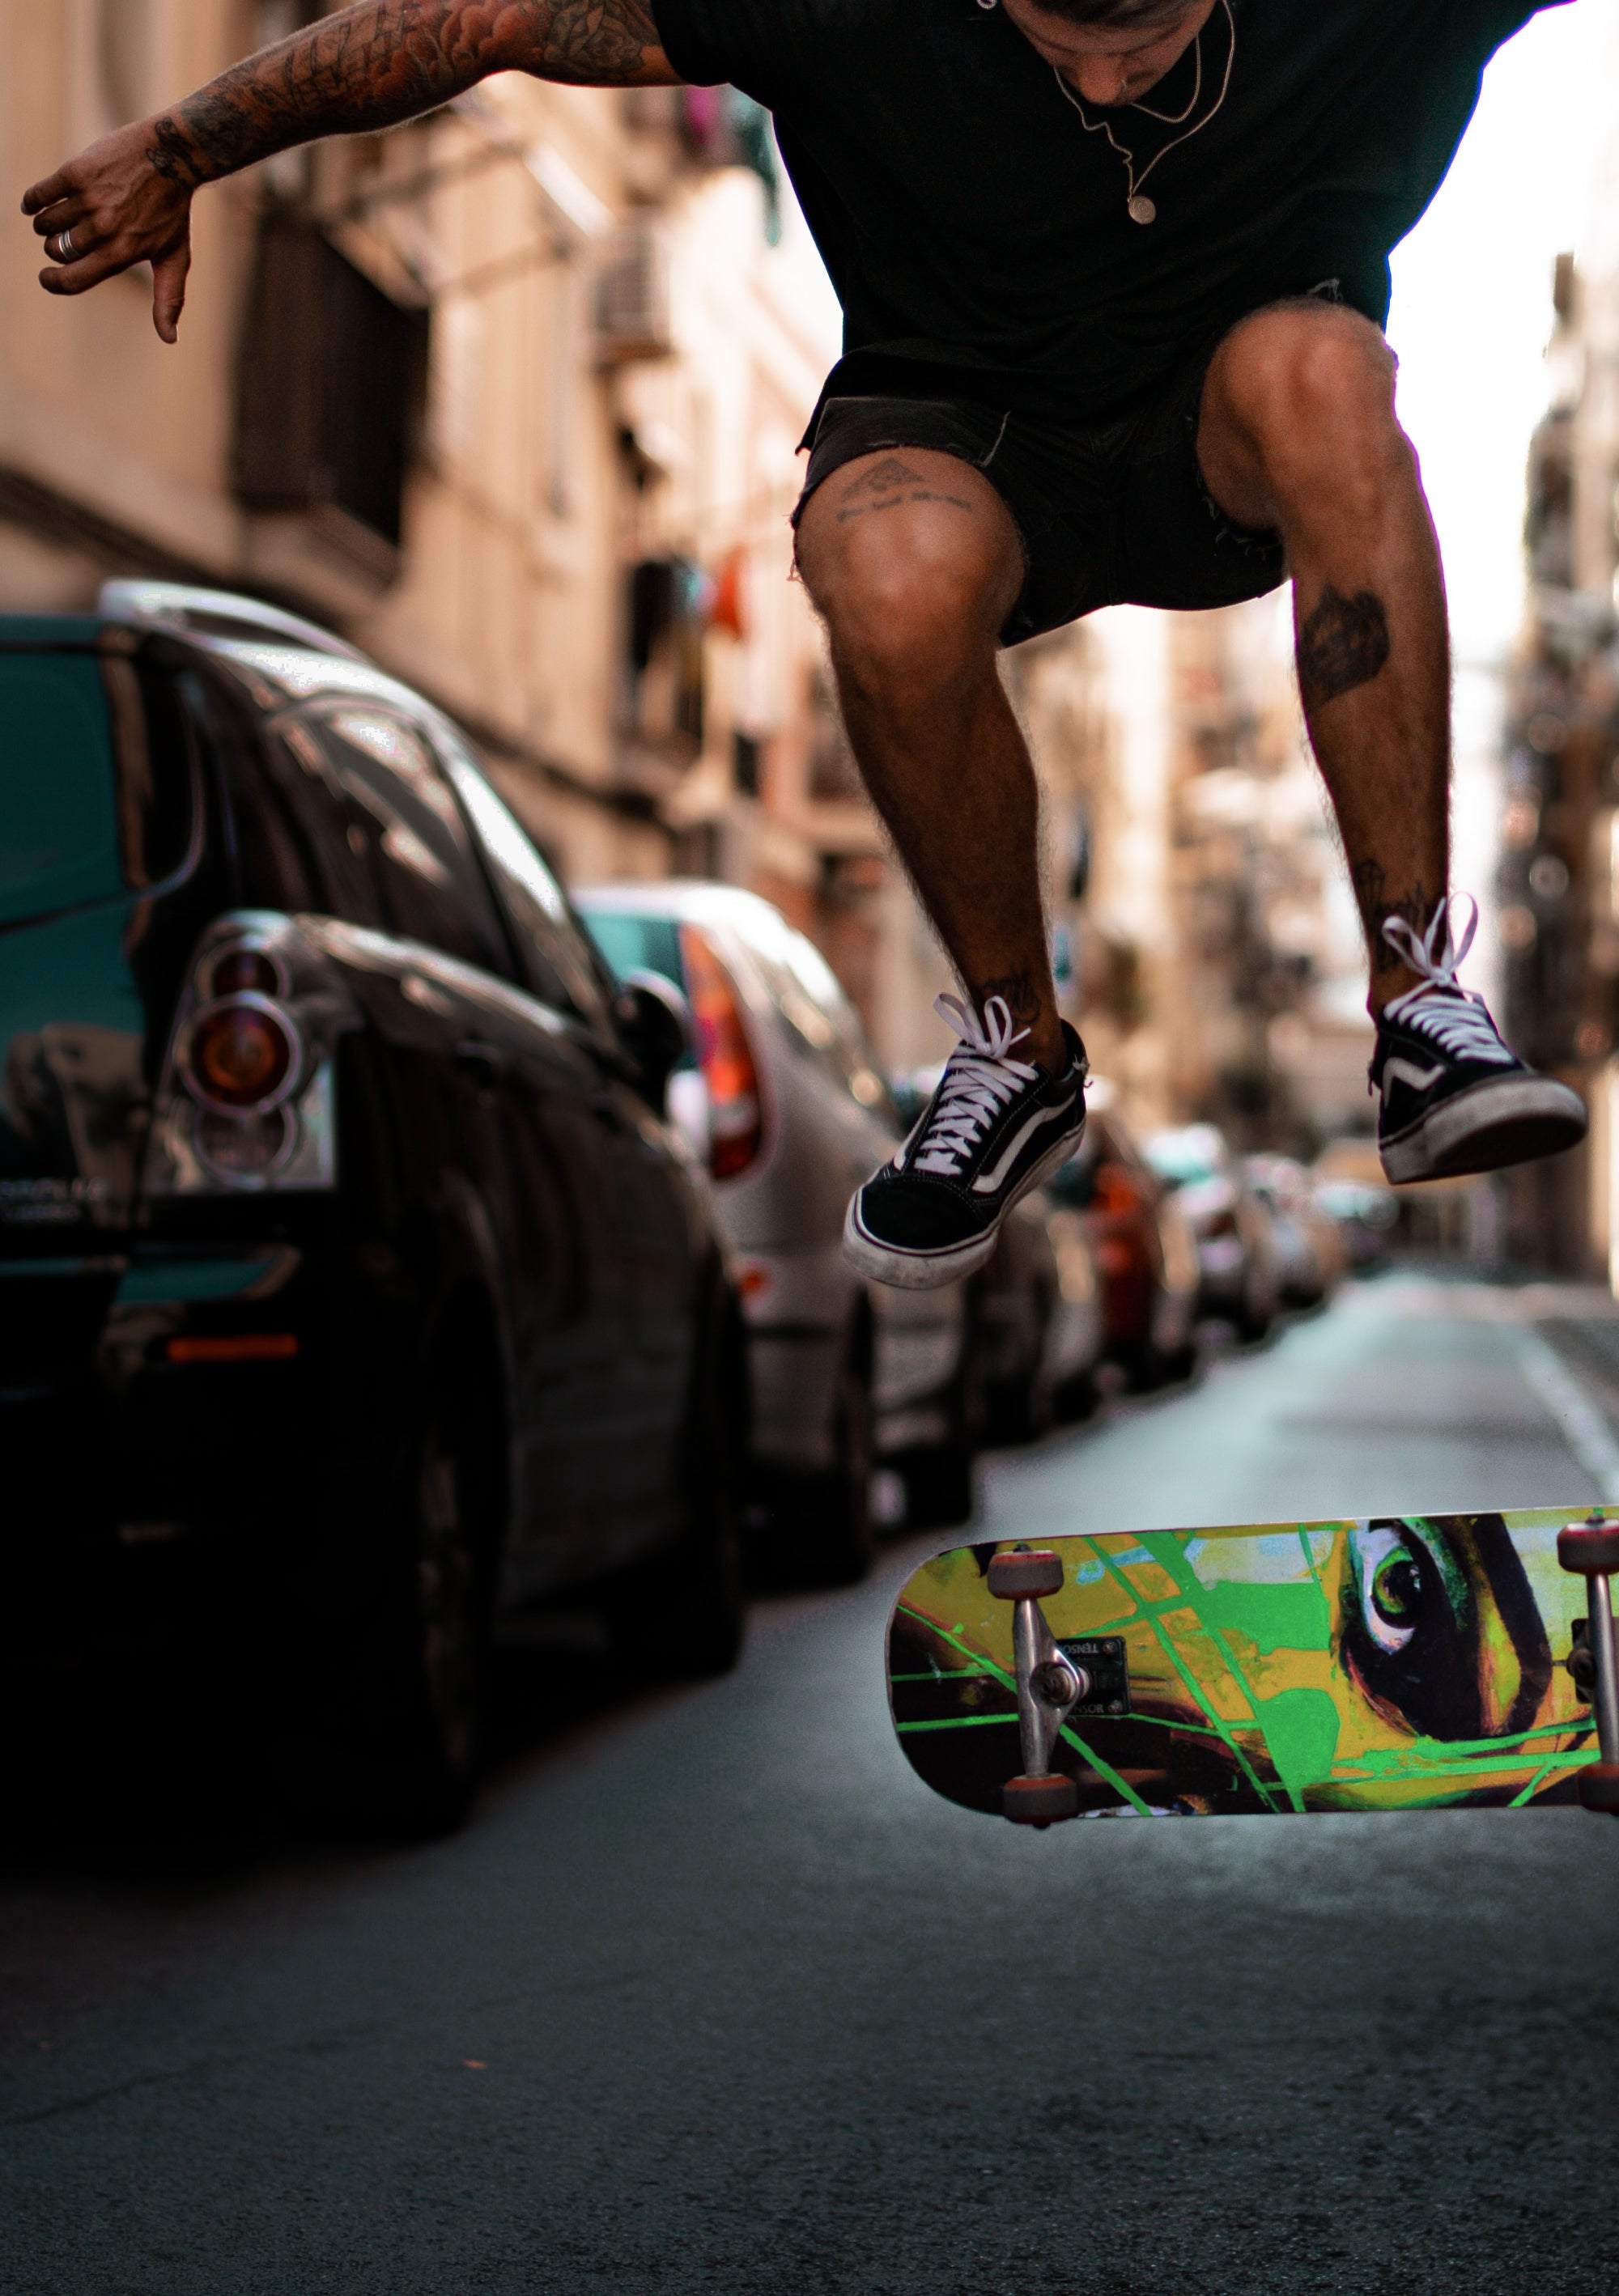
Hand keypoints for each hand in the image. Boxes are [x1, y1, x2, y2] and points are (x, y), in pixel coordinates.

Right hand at [22, 120, 194, 343]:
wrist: (171, 155)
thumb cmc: (172, 212)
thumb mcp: (175, 257)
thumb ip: (169, 299)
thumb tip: (170, 340)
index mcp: (121, 254)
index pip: (73, 280)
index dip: (53, 282)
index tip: (46, 278)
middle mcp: (103, 229)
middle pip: (57, 250)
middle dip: (57, 248)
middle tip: (68, 238)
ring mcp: (89, 200)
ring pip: (46, 223)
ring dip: (46, 224)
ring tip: (61, 217)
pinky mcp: (76, 172)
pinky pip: (40, 194)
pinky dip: (33, 201)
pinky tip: (34, 204)